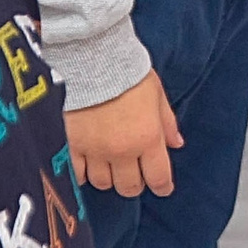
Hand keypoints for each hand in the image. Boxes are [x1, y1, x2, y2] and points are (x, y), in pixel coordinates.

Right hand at [65, 68, 180, 197]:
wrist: (92, 59)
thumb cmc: (128, 73)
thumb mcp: (157, 94)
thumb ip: (167, 123)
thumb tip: (176, 144)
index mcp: (148, 138)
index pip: (158, 177)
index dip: (162, 187)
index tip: (162, 188)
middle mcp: (122, 150)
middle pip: (129, 186)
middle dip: (135, 183)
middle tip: (135, 174)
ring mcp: (95, 151)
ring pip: (103, 183)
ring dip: (109, 178)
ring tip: (110, 166)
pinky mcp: (71, 145)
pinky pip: (77, 174)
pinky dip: (83, 174)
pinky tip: (87, 165)